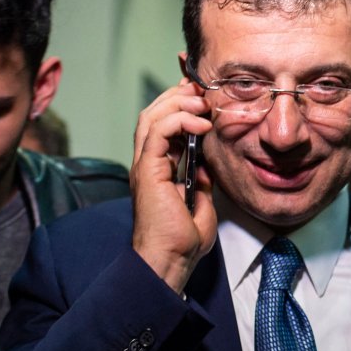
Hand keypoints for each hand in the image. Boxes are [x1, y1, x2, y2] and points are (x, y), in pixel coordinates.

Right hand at [130, 78, 215, 293]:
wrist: (170, 261)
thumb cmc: (182, 241)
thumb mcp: (200, 202)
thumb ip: (200, 180)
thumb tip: (207, 165)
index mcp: (158, 168)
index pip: (162, 123)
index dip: (179, 103)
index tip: (202, 93)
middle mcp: (147, 162)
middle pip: (153, 112)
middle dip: (178, 95)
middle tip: (202, 89)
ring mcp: (144, 165)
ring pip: (151, 116)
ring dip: (178, 103)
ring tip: (202, 104)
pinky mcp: (147, 170)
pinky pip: (156, 132)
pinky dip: (178, 120)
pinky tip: (200, 123)